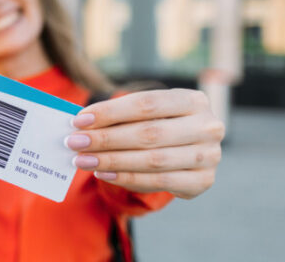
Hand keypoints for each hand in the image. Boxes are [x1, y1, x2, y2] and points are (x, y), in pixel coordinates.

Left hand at [64, 89, 223, 198]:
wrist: (188, 149)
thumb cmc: (160, 123)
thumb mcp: (146, 113)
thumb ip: (119, 115)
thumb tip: (80, 124)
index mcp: (194, 100)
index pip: (146, 104)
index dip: (110, 112)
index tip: (79, 120)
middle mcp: (208, 126)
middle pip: (148, 133)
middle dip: (106, 139)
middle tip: (75, 143)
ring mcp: (210, 156)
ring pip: (153, 160)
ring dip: (112, 161)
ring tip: (82, 160)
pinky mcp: (203, 181)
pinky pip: (160, 183)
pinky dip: (127, 179)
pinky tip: (103, 173)